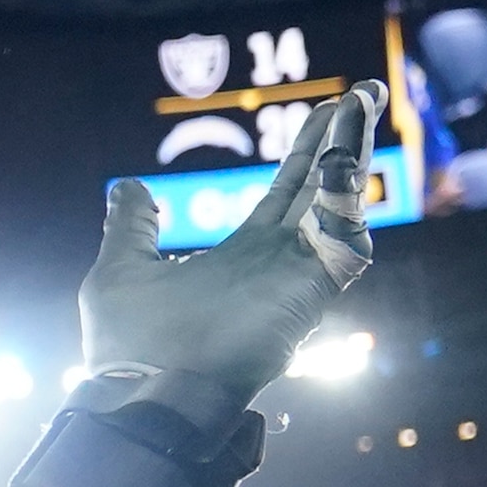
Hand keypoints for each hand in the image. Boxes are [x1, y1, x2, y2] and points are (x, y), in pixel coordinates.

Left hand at [70, 81, 382, 425]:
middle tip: (366, 90)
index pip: (287, 192)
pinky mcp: (306, 291)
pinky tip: (346, 155)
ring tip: (363, 99)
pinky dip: (345, 198)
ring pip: (337, 201)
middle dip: (345, 138)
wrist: (145, 395)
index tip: (325, 110)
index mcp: (243, 254)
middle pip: (322, 187)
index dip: (309, 152)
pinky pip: (339, 238)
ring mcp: (296, 276)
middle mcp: (278, 262)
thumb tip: (131, 188)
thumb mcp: (120, 270)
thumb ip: (131, 228)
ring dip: (351, 151)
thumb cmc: (131, 347)